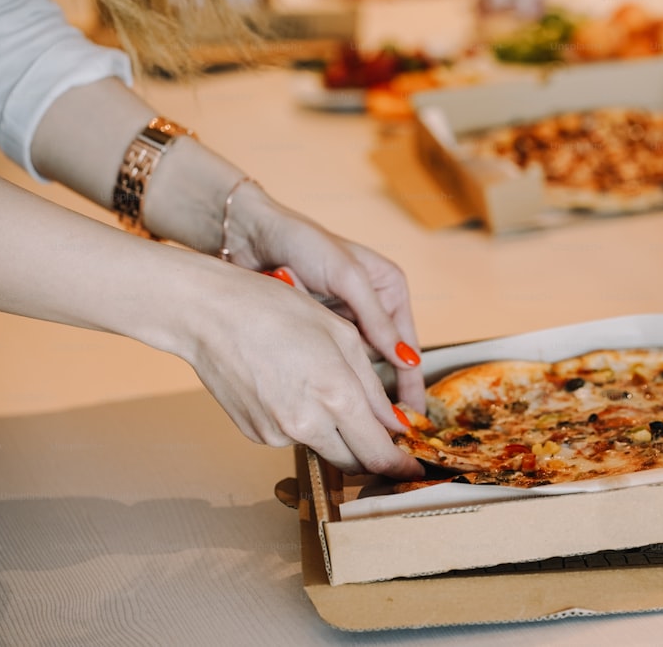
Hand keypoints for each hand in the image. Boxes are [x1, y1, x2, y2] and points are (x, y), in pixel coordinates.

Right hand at [189, 264, 423, 477]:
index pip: (379, 454)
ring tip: (325, 389)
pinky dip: (306, 424)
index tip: (413, 471)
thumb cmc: (277, 311)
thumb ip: (372, 388)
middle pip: (355, 462)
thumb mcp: (342, 336)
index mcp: (337, 396)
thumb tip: (396, 424)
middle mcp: (308, 424)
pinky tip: (293, 388)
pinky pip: (295, 439)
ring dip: (338, 435)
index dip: (401, 468)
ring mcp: (278, 434)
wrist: (209, 314)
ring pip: (325, 449)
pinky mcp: (256, 434)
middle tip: (382, 435)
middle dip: (373, 453)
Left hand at [228, 197, 424, 411]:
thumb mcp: (347, 276)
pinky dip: (327, 375)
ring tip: (355, 415)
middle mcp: (369, 308)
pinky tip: (327, 397)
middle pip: (383, 360)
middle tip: (385, 428)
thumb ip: (376, 318)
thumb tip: (408, 359)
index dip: (410, 381)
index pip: (407, 344)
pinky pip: (330, 362)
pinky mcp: (315, 331)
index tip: (414, 415)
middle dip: (382, 392)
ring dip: (352, 383)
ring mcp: (341, 321)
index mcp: (389, 289)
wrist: (249, 235)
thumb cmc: (302, 242)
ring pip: (355, 365)